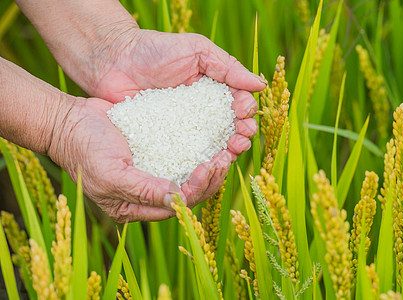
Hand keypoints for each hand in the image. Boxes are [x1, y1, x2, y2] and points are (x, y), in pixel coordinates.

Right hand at [48, 97, 238, 221]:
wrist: (69, 121)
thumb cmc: (84, 150)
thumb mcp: (110, 174)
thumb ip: (143, 190)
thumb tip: (178, 200)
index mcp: (134, 206)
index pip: (175, 206)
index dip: (197, 190)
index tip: (208, 167)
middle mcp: (146, 194)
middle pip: (188, 194)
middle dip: (210, 179)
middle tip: (225, 158)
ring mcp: (152, 173)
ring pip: (189, 176)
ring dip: (209, 166)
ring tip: (226, 149)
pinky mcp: (155, 153)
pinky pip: (182, 156)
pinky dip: (199, 150)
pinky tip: (214, 138)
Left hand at [86, 29, 264, 204]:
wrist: (114, 60)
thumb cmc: (156, 49)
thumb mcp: (196, 50)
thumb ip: (227, 66)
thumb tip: (260, 85)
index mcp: (214, 89)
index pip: (238, 104)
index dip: (246, 111)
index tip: (245, 113)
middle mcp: (202, 112)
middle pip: (230, 128)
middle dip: (241, 134)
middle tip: (241, 138)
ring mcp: (185, 129)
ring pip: (212, 145)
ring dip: (227, 151)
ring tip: (231, 152)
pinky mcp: (166, 141)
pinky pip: (186, 154)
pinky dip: (200, 160)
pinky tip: (207, 163)